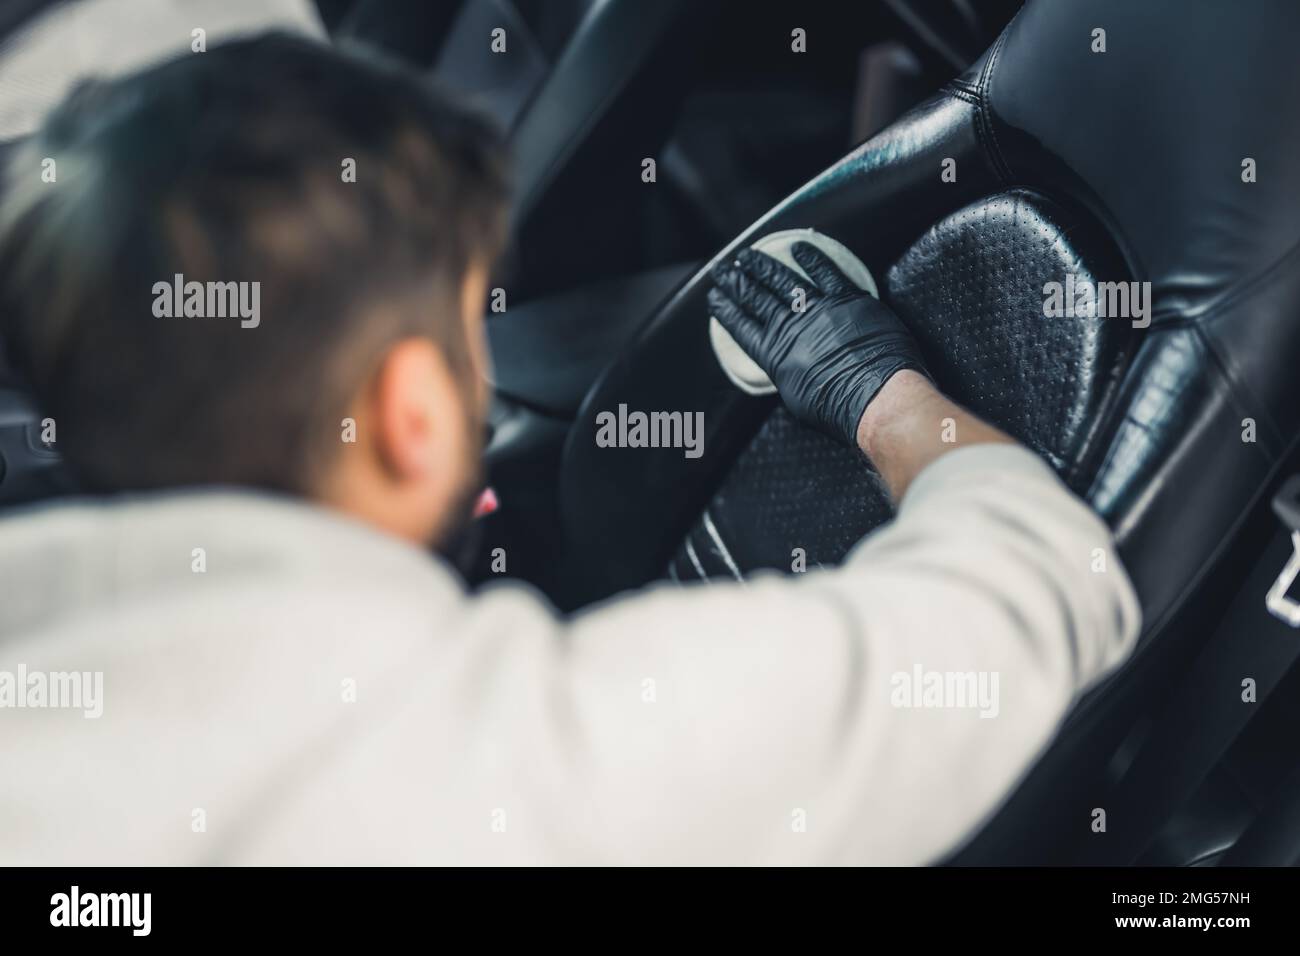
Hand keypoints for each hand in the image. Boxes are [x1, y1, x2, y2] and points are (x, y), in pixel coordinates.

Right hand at [708, 241, 928, 445]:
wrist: (875, 396)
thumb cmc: (838, 408)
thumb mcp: (797, 398)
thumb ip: (787, 374)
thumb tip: (786, 364)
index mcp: (775, 355)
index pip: (742, 328)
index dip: (726, 311)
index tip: (715, 298)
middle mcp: (791, 327)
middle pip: (755, 298)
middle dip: (735, 281)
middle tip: (721, 269)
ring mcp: (819, 310)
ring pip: (783, 280)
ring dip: (763, 265)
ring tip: (748, 255)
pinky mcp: (848, 300)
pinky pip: (826, 273)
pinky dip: (811, 259)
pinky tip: (798, 248)